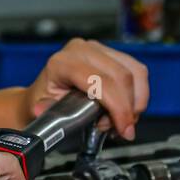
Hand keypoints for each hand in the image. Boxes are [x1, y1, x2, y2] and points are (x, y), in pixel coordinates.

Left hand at [25, 39, 148, 140]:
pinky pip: (137, 71)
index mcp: (62, 62)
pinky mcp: (112, 53)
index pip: (100, 81)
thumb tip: (48, 112)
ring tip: (121, 122)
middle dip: (128, 109)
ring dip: (135, 103)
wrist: (43, 93)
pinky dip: (138, 95)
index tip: (123, 129)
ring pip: (135, 73)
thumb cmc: (43, 101)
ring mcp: (98, 49)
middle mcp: (82, 50)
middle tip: (122, 130)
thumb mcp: (41, 109)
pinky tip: (126, 110)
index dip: (118, 107)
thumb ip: (49, 111)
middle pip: (122, 77)